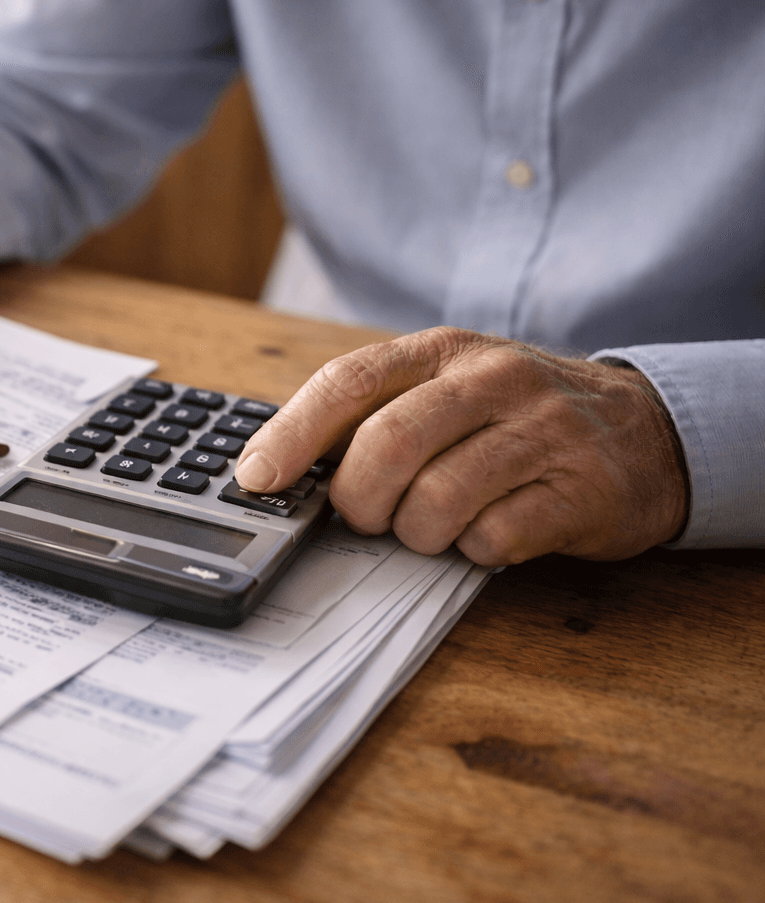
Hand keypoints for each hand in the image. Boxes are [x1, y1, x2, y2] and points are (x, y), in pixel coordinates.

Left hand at [233, 326, 688, 564]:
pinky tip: (485, 533)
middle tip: (363, 517)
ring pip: (436, 500)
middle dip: (357, 499)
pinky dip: (472, 551)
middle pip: (388, 445)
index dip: (293, 434)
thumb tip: (276, 467)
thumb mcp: (448, 389)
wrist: (646, 430)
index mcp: (444, 352)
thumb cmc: (516, 417)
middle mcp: (493, 381)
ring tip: (431, 527)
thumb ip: (374, 414)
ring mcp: (543, 432)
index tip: (256, 477)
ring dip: (416, 533)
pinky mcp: (581, 490)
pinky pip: (493, 538)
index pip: (349, 382)